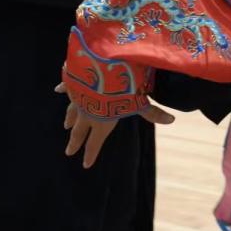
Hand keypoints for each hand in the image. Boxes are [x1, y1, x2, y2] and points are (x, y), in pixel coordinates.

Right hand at [56, 83, 174, 167]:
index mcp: (102, 121)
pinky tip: (58, 90)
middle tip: (69, 152)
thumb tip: (172, 120)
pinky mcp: (75, 82)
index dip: (91, 153)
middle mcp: (87, 112)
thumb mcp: (141, 101)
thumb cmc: (124, 88)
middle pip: (79, 131)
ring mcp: (79, 97)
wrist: (102, 66)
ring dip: (69, 118)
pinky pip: (68, 87)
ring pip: (72, 111)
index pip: (96, 142)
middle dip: (75, 142)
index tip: (85, 164)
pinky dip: (63, 88)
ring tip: (66, 125)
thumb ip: (153, 112)